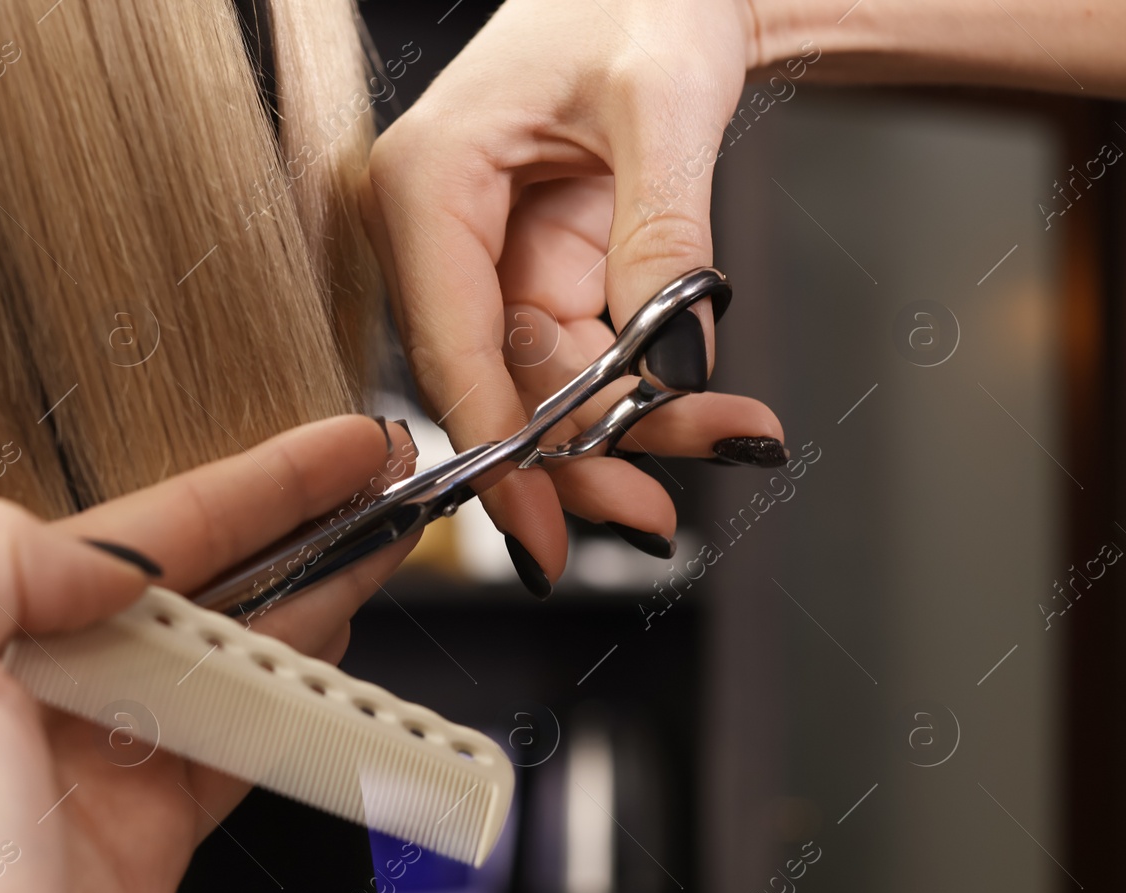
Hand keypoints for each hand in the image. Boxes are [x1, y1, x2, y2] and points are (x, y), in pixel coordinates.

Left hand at [0, 415, 417, 892]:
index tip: (326, 450)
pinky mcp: (148, 828)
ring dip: (308, 597)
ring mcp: (101, 757)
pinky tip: (332, 657)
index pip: (134, 532)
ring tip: (375, 550)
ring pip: (227, 652)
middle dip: (290, 521)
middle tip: (372, 482)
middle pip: (194, 580)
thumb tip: (96, 553)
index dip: (244, 484)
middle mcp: (37, 685)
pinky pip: (240, 740)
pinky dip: (296, 700)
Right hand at [362, 0, 785, 581]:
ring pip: (540, 384)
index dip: (496, 444)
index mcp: (428, 179)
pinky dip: (639, 390)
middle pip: (494, 380)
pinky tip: (707, 408)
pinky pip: (576, 357)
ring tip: (726, 439)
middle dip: (577, 452)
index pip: (450, 339)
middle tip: (650, 513)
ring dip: (625, 430)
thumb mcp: (664, 103)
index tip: (536, 528)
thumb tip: (677, 359)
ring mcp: (483, 256)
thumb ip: (663, 234)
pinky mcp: (531, 270)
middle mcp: (437, 229)